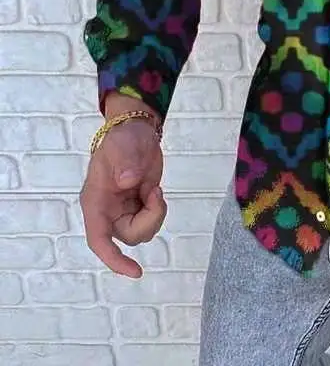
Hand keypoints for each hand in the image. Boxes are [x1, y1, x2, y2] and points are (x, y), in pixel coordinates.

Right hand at [79, 93, 165, 277]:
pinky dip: (159, 208)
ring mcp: (123, 211)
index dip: (114, 260)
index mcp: (96, 203)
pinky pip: (151, 220)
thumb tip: (128, 181)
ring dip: (156, 214)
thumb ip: (125, 163)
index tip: (136, 272)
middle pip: (130, 236)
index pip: (99, 239)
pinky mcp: (138, 207)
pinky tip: (155, 189)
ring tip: (154, 188)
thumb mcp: (124, 147)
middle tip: (156, 192)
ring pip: (143, 231)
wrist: (136, 131)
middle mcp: (107, 212)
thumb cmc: (124, 138)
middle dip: (150, 219)